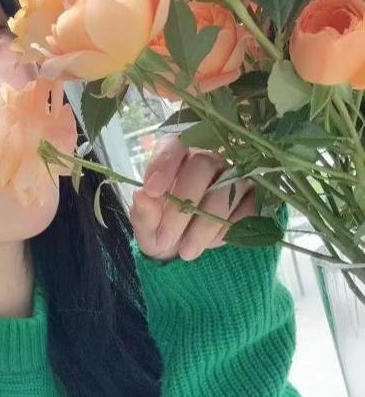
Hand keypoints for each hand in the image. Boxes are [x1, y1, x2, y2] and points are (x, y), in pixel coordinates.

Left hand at [129, 135, 257, 261]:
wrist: (185, 251)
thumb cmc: (162, 231)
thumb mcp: (147, 228)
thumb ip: (143, 213)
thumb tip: (141, 195)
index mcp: (177, 157)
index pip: (175, 144)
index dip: (164, 164)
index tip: (151, 191)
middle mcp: (209, 158)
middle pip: (202, 167)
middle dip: (181, 208)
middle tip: (165, 239)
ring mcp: (236, 175)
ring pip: (226, 191)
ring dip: (204, 225)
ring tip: (186, 252)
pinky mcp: (255, 197)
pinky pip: (248, 209)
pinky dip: (228, 230)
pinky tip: (211, 243)